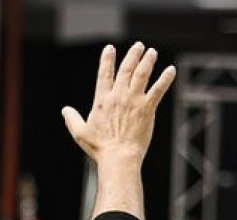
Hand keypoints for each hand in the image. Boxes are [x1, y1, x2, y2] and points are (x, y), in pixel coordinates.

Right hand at [62, 43, 175, 162]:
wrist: (118, 157)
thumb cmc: (99, 148)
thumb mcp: (80, 133)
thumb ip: (72, 119)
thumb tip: (65, 110)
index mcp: (102, 100)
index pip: (105, 74)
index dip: (107, 60)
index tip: (110, 49)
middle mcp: (118, 96)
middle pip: (126, 69)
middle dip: (133, 55)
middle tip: (138, 46)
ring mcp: (134, 101)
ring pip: (142, 74)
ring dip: (147, 61)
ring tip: (151, 52)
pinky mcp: (147, 108)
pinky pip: (158, 89)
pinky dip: (165, 78)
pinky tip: (171, 70)